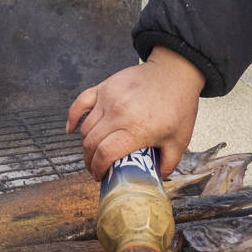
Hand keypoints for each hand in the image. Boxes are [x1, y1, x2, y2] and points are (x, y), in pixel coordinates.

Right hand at [66, 48, 203, 178]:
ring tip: (91, 153)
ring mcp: (109, 99)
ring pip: (86, 128)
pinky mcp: (104, 87)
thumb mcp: (180, 140)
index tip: (100, 177)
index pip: (105, 154)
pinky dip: (72, 117)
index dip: (98, 169)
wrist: (174, 73)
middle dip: (89, 162)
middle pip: (91, 144)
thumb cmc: (178, 105)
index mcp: (135, 130)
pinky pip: (80, 103)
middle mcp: (118, 114)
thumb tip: (157, 178)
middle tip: (95, 169)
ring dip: (85, 145)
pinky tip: (71, 129)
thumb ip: (168, 163)